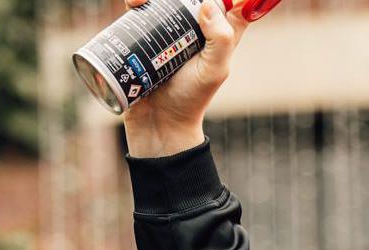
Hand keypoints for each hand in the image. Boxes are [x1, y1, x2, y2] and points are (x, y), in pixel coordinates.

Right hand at [122, 0, 249, 157]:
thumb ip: (221, 40)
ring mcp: (169, 29)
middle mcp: (196, 27)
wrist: (156, 119)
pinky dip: (136, 0)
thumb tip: (207, 4)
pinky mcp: (144, 32)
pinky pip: (141, 8)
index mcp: (221, 35)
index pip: (233, 5)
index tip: (206, 0)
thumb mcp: (214, 70)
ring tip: (141, 2)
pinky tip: (134, 4)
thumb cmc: (191, 98)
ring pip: (164, 0)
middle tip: (164, 0)